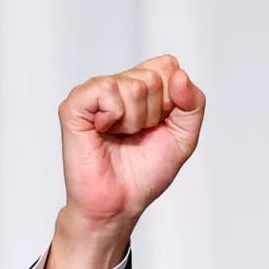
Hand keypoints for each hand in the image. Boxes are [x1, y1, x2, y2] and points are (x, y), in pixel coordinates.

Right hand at [48, 55, 205, 268]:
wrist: (121, 202)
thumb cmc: (146, 171)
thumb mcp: (184, 136)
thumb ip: (194, 103)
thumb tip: (179, 75)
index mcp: (142, 87)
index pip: (168, 65)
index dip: (173, 99)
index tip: (160, 125)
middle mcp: (118, 84)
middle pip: (153, 76)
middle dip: (154, 113)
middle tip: (137, 135)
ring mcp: (94, 93)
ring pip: (133, 86)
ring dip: (135, 120)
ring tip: (120, 136)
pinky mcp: (74, 105)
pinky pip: (106, 89)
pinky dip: (114, 115)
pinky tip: (104, 130)